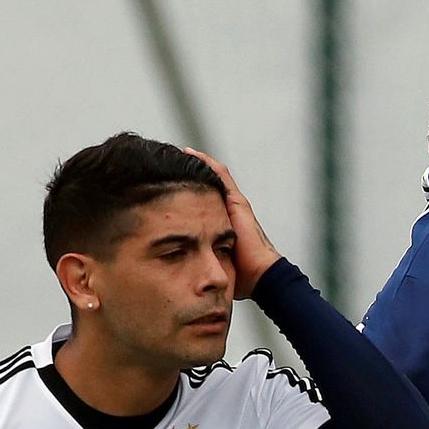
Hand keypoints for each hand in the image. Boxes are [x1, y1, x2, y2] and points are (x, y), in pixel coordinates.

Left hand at [183, 147, 280, 298]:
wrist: (260, 275)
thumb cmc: (240, 275)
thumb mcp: (213, 263)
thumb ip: (200, 260)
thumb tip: (177, 268)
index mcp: (222, 224)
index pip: (203, 201)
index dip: (188, 191)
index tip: (169, 183)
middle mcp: (229, 210)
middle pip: (208, 185)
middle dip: (192, 173)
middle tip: (171, 162)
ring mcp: (234, 204)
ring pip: (214, 176)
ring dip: (198, 164)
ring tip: (180, 153)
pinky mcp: (237, 201)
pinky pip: (220, 175)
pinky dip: (207, 164)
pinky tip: (192, 154)